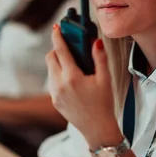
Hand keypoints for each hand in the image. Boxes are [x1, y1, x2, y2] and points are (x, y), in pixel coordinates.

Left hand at [45, 25, 121, 149]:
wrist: (97, 129)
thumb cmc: (103, 104)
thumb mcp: (105, 79)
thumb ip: (99, 58)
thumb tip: (95, 41)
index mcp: (72, 77)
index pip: (60, 50)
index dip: (58, 37)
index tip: (57, 28)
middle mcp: (60, 85)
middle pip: (51, 58)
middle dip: (57, 50)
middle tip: (69, 48)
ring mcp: (55, 93)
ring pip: (50, 70)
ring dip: (58, 63)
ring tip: (73, 65)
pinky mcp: (54, 100)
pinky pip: (52, 81)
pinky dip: (59, 75)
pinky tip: (72, 79)